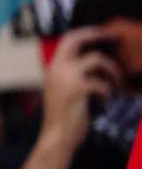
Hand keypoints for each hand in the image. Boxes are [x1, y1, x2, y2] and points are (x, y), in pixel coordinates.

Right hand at [25, 27, 120, 168]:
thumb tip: (98, 61)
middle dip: (97, 35)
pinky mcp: (78, 89)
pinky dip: (109, 91)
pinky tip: (106, 100)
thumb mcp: (64, 89)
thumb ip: (74, 74)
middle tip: (114, 37)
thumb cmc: (64, 115)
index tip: (103, 32)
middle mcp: (56, 68)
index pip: (67, 39)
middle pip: (76, 39)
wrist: (57, 136)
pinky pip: (102, 82)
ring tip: (117, 83)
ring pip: (97, 60)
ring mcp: (66, 78)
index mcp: (52, 67)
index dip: (86, 32)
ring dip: (112, 70)